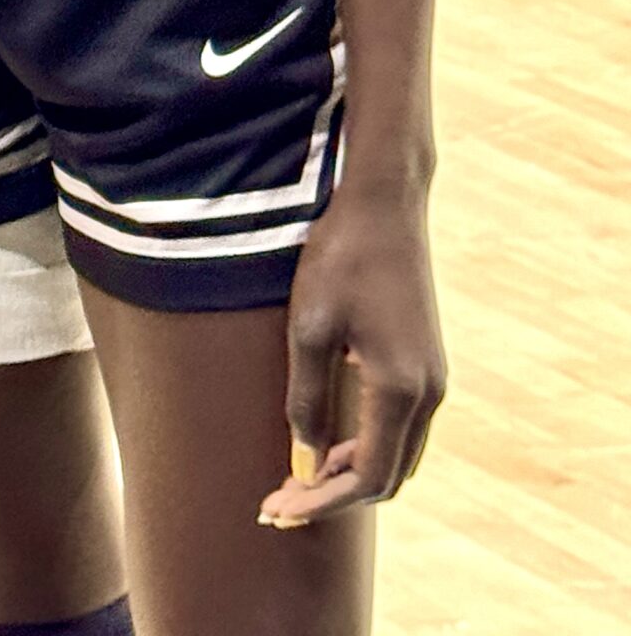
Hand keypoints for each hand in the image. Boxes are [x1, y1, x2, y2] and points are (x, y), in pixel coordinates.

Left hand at [259, 181, 444, 529]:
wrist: (384, 203)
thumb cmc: (341, 257)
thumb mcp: (309, 327)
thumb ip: (307, 400)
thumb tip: (304, 463)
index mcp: (400, 390)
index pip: (366, 478)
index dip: (322, 501)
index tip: (278, 508)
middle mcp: (428, 394)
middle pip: (387, 477)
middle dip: (334, 495)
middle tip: (281, 500)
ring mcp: (434, 379)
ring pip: (398, 455)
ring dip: (352, 473)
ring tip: (298, 474)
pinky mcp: (427, 362)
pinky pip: (402, 428)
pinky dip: (368, 445)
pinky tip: (329, 437)